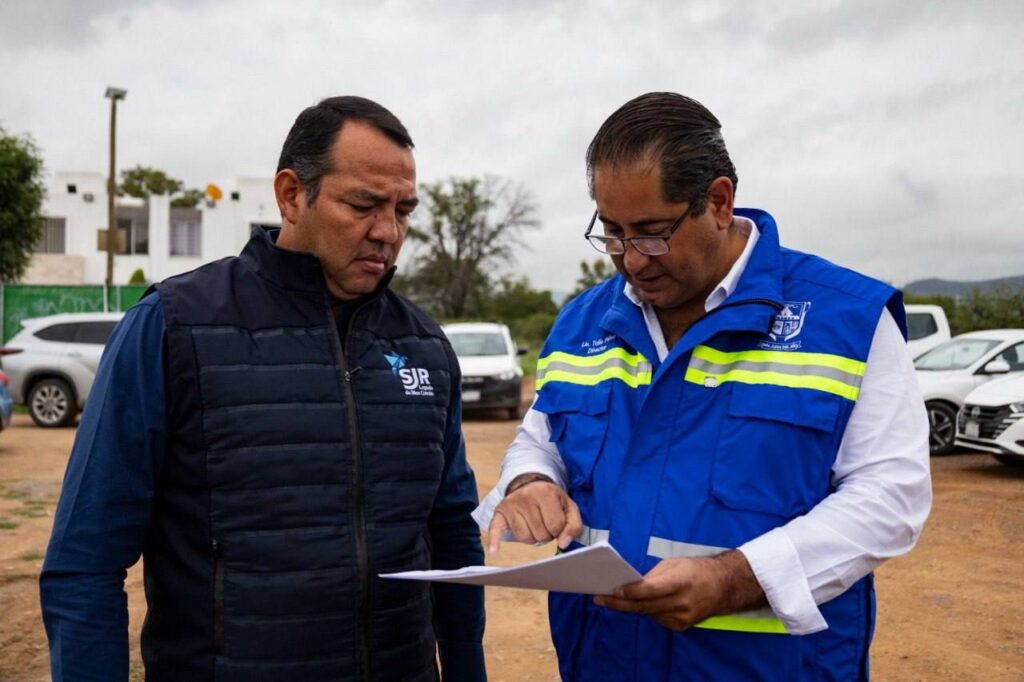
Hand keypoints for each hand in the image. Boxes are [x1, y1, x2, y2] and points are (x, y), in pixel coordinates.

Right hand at [487, 476, 581, 553]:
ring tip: (533, 525)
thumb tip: (563, 544)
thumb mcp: (568, 506)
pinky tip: (494, 551)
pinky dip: (495, 542)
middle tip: (544, 523)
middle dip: (545, 534)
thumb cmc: (550, 499)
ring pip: (524, 537)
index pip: (555, 526)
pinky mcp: (500, 512)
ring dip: (531, 537)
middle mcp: (526, 496)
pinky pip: (495, 530)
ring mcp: (511, 504)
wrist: (529, 483)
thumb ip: (573, 526)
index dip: (558, 530)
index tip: (556, 523)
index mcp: (546, 492)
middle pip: (540, 534)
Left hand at [594, 551, 764, 630]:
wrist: (724, 586)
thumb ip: (653, 576)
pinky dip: (648, 610)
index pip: (650, 590)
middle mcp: (682, 602)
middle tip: (599, 598)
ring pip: (648, 614)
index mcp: (680, 582)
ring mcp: (682, 617)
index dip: (630, 591)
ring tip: (613, 598)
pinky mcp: (682, 626)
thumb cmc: (696, 569)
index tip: (612, 589)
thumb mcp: (674, 563)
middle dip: (619, 603)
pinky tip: (642, 603)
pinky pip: (657, 618)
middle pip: (644, 606)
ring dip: (632, 606)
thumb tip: (631, 585)